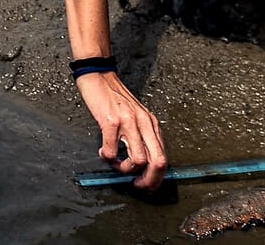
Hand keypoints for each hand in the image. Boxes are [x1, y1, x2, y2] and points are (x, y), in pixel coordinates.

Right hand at [76, 71, 167, 190]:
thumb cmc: (117, 100)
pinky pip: (111, 152)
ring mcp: (129, 122)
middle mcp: (144, 123)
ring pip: (138, 160)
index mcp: (152, 124)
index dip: (156, 178)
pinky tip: (102, 150)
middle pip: (157, 161)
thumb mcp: (136, 117)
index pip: (163, 157)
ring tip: (115, 162)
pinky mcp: (112, 121)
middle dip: (148, 181)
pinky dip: (106, 158)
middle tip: (135, 185)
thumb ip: (142, 136)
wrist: (101, 77)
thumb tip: (144, 165)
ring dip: (123, 169)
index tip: (146, 186)